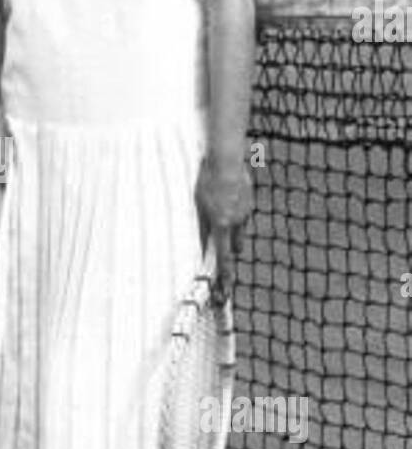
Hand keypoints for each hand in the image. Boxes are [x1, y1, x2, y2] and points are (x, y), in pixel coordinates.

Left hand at [195, 155, 252, 297]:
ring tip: (220, 205)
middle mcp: (236, 222)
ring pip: (239, 228)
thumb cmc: (206, 182)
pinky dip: (235, 209)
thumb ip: (202, 227)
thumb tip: (203, 245)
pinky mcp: (250, 201)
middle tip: (221, 236)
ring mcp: (246, 211)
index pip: (224, 256)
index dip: (225, 274)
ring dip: (232, 226)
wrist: (226, 160)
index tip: (225, 288)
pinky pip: (242, 212)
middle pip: (235, 245)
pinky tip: (227, 193)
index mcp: (221, 224)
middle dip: (230, 247)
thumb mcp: (198, 206)